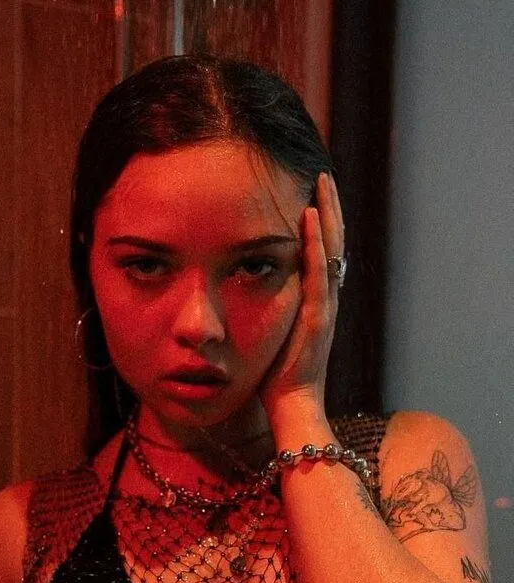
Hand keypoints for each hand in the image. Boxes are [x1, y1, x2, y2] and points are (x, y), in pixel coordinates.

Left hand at [257, 171, 344, 424]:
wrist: (293, 408)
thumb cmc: (278, 375)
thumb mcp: (274, 331)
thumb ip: (272, 308)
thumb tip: (248, 285)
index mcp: (318, 301)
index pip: (324, 251)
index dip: (323, 221)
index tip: (313, 190)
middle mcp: (327, 300)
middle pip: (335, 242)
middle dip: (330, 206)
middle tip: (322, 174)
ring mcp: (325, 308)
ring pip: (332, 251)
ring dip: (327, 215)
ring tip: (321, 183)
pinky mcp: (317, 320)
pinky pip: (319, 275)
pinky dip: (315, 245)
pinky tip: (309, 219)